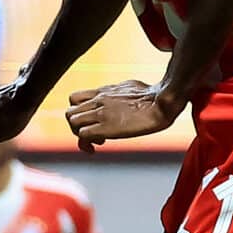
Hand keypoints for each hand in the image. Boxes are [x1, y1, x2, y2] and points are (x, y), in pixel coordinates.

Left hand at [65, 80, 181, 150]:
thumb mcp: (130, 88)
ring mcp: (100, 113)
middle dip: (77, 127)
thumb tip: (122, 95)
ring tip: (97, 140)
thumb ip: (119, 93)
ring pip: (72, 122)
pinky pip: (82, 135)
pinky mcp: (106, 126)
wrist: (162, 102)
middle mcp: (98, 100)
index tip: (91, 122)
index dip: (79, 112)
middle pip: (70, 112)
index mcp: (103, 91)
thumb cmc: (153, 96)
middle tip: (93, 134)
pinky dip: (87, 142)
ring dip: (80, 134)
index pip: (74, 98)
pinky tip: (100, 144)